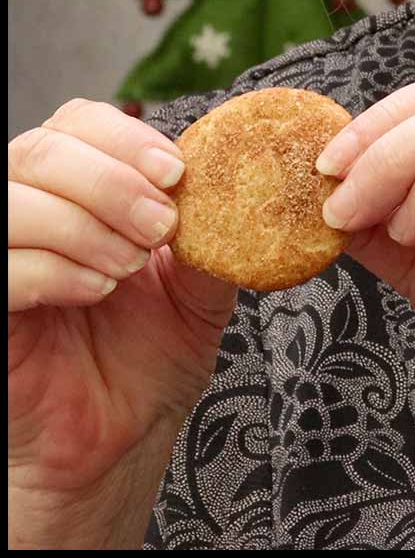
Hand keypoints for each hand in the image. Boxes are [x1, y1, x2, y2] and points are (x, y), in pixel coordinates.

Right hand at [8, 99, 236, 547]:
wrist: (120, 437)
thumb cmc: (148, 359)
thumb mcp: (198, 290)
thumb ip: (214, 238)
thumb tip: (245, 191)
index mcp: (78, 194)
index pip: (77, 123)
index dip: (124, 138)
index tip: (177, 173)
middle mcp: (30, 212)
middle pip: (43, 149)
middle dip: (113, 180)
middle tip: (160, 227)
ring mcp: (1, 255)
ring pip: (14, 197)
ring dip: (86, 224)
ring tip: (130, 267)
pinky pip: (0, 262)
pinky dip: (55, 268)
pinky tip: (94, 291)